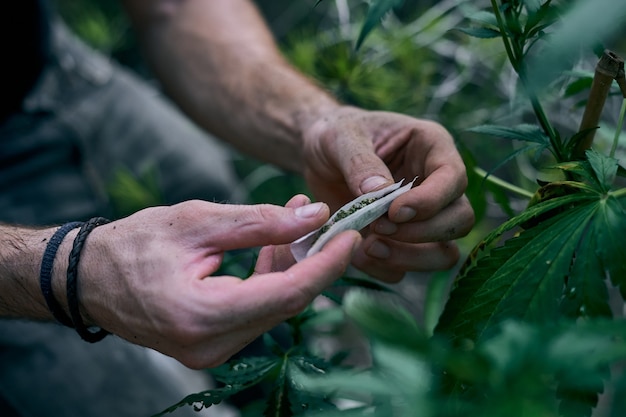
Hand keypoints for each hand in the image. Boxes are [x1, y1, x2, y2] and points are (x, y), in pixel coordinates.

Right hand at [75, 199, 360, 368]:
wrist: (88, 278)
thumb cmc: (133, 245)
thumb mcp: (196, 221)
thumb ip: (259, 221)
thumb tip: (315, 216)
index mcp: (202, 315)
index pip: (287, 294)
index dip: (326, 264)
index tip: (351, 234)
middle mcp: (210, 345)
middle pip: (286, 302)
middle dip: (314, 260)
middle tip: (325, 219)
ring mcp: (211, 351)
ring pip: (275, 307)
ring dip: (293, 266)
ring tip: (298, 221)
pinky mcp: (212, 345)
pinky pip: (257, 311)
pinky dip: (271, 279)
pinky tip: (275, 245)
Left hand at [302, 106, 473, 281]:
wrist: (318, 156)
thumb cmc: (336, 134)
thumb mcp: (341, 137)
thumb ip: (360, 161)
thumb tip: (381, 191)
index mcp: (432, 148)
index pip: (454, 178)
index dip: (431, 201)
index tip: (395, 211)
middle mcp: (437, 185)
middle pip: (459, 219)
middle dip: (422, 233)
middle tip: (378, 227)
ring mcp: (423, 217)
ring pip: (444, 252)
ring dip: (410, 257)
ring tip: (370, 246)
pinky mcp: (402, 242)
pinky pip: (409, 269)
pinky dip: (385, 268)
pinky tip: (358, 253)